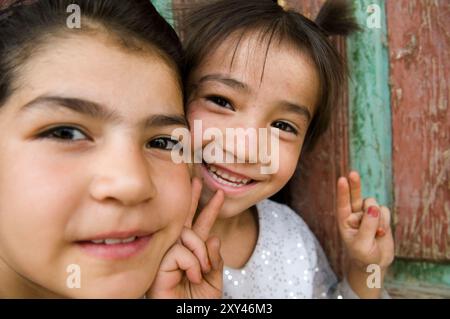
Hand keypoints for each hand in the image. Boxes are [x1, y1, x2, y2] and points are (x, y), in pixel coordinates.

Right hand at [147, 177, 224, 298]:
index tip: (219, 194)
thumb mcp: (213, 280)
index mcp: (192, 251)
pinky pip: (181, 251)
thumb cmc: (196, 303)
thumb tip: (214, 237)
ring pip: (187, 235)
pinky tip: (193, 276)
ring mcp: (167, 254)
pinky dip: (193, 263)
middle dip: (192, 198)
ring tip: (202, 272)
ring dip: (201, 252)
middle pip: (185, 218)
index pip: (202, 226)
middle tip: (196, 179)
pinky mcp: (158, 262)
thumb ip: (215, 259)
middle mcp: (178, 249)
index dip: (210, 210)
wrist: (184, 317)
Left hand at [336, 171, 393, 269]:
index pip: (342, 204)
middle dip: (355, 185)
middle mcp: (354, 214)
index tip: (342, 179)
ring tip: (377, 233)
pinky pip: (384, 211)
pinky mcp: (380, 216)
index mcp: (344, 221)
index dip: (343, 192)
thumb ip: (367, 226)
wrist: (375, 263)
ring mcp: (367, 214)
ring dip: (377, 218)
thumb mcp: (362, 244)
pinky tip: (381, 233)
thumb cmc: (363, 255)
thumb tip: (373, 207)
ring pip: (373, 205)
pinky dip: (385, 221)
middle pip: (355, 196)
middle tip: (352, 174)